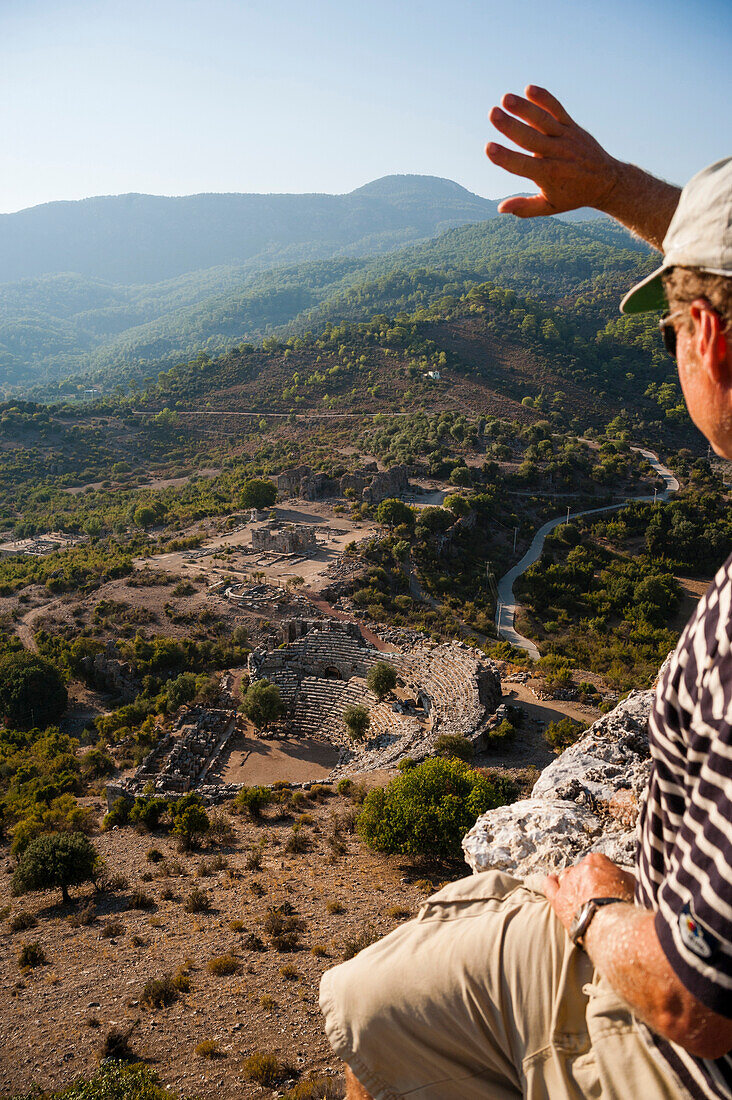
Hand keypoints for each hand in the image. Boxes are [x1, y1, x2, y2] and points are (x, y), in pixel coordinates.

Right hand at [486, 85, 619, 217]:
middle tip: (493, 114)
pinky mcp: (571, 126)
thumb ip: (525, 208)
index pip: (523, 166)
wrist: (606, 181)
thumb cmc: (573, 195)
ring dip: (524, 108)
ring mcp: (565, 138)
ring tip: (505, 98)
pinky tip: (529, 89)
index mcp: (548, 175)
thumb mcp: (549, 207)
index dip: (505, 158)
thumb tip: (500, 208)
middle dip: (511, 126)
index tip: (489, 148)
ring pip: (542, 120)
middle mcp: (557, 154)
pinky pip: (557, 110)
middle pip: (530, 138)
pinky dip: (545, 99)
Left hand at [543, 852, 635, 933]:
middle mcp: (579, 869)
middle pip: (581, 869)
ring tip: (581, 895)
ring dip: (572, 884)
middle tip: (597, 893)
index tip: (608, 882)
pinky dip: (549, 883)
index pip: (597, 861)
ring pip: (566, 877)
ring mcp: (567, 884)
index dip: (603, 872)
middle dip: (588, 879)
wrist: (610, 924)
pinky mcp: (559, 900)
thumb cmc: (623, 904)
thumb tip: (620, 876)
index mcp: (595, 861)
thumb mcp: (631, 883)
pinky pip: (549, 887)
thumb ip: (621, 875)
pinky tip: (550, 880)